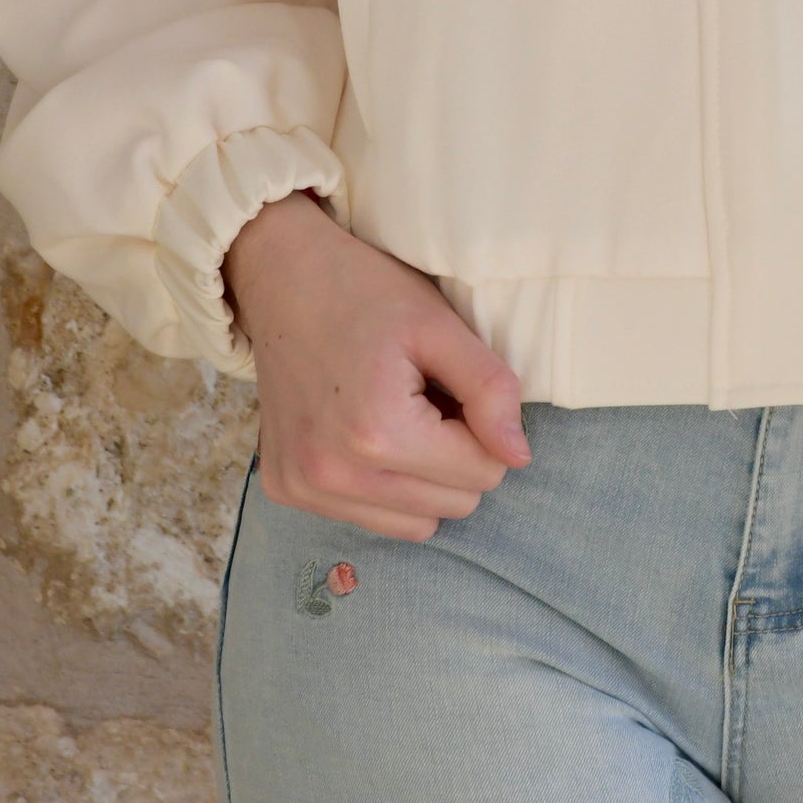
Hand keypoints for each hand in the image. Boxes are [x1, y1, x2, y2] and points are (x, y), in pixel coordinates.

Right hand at [223, 190, 531, 540]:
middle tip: (427, 397)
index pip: (483, 474)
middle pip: (452, 506)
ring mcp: (303, 489)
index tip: (453, 386)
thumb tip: (520, 458)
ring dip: (422, 479)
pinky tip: (363, 430)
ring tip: (398, 415)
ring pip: (414, 525)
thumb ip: (489, 390)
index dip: (483, 428)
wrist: (282, 277)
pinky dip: (381, 484)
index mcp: (378, 434)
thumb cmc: (367, 293)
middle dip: (456, 455)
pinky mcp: (284, 490)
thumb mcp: (440, 326)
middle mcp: (333, 476)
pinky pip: (367, 517)